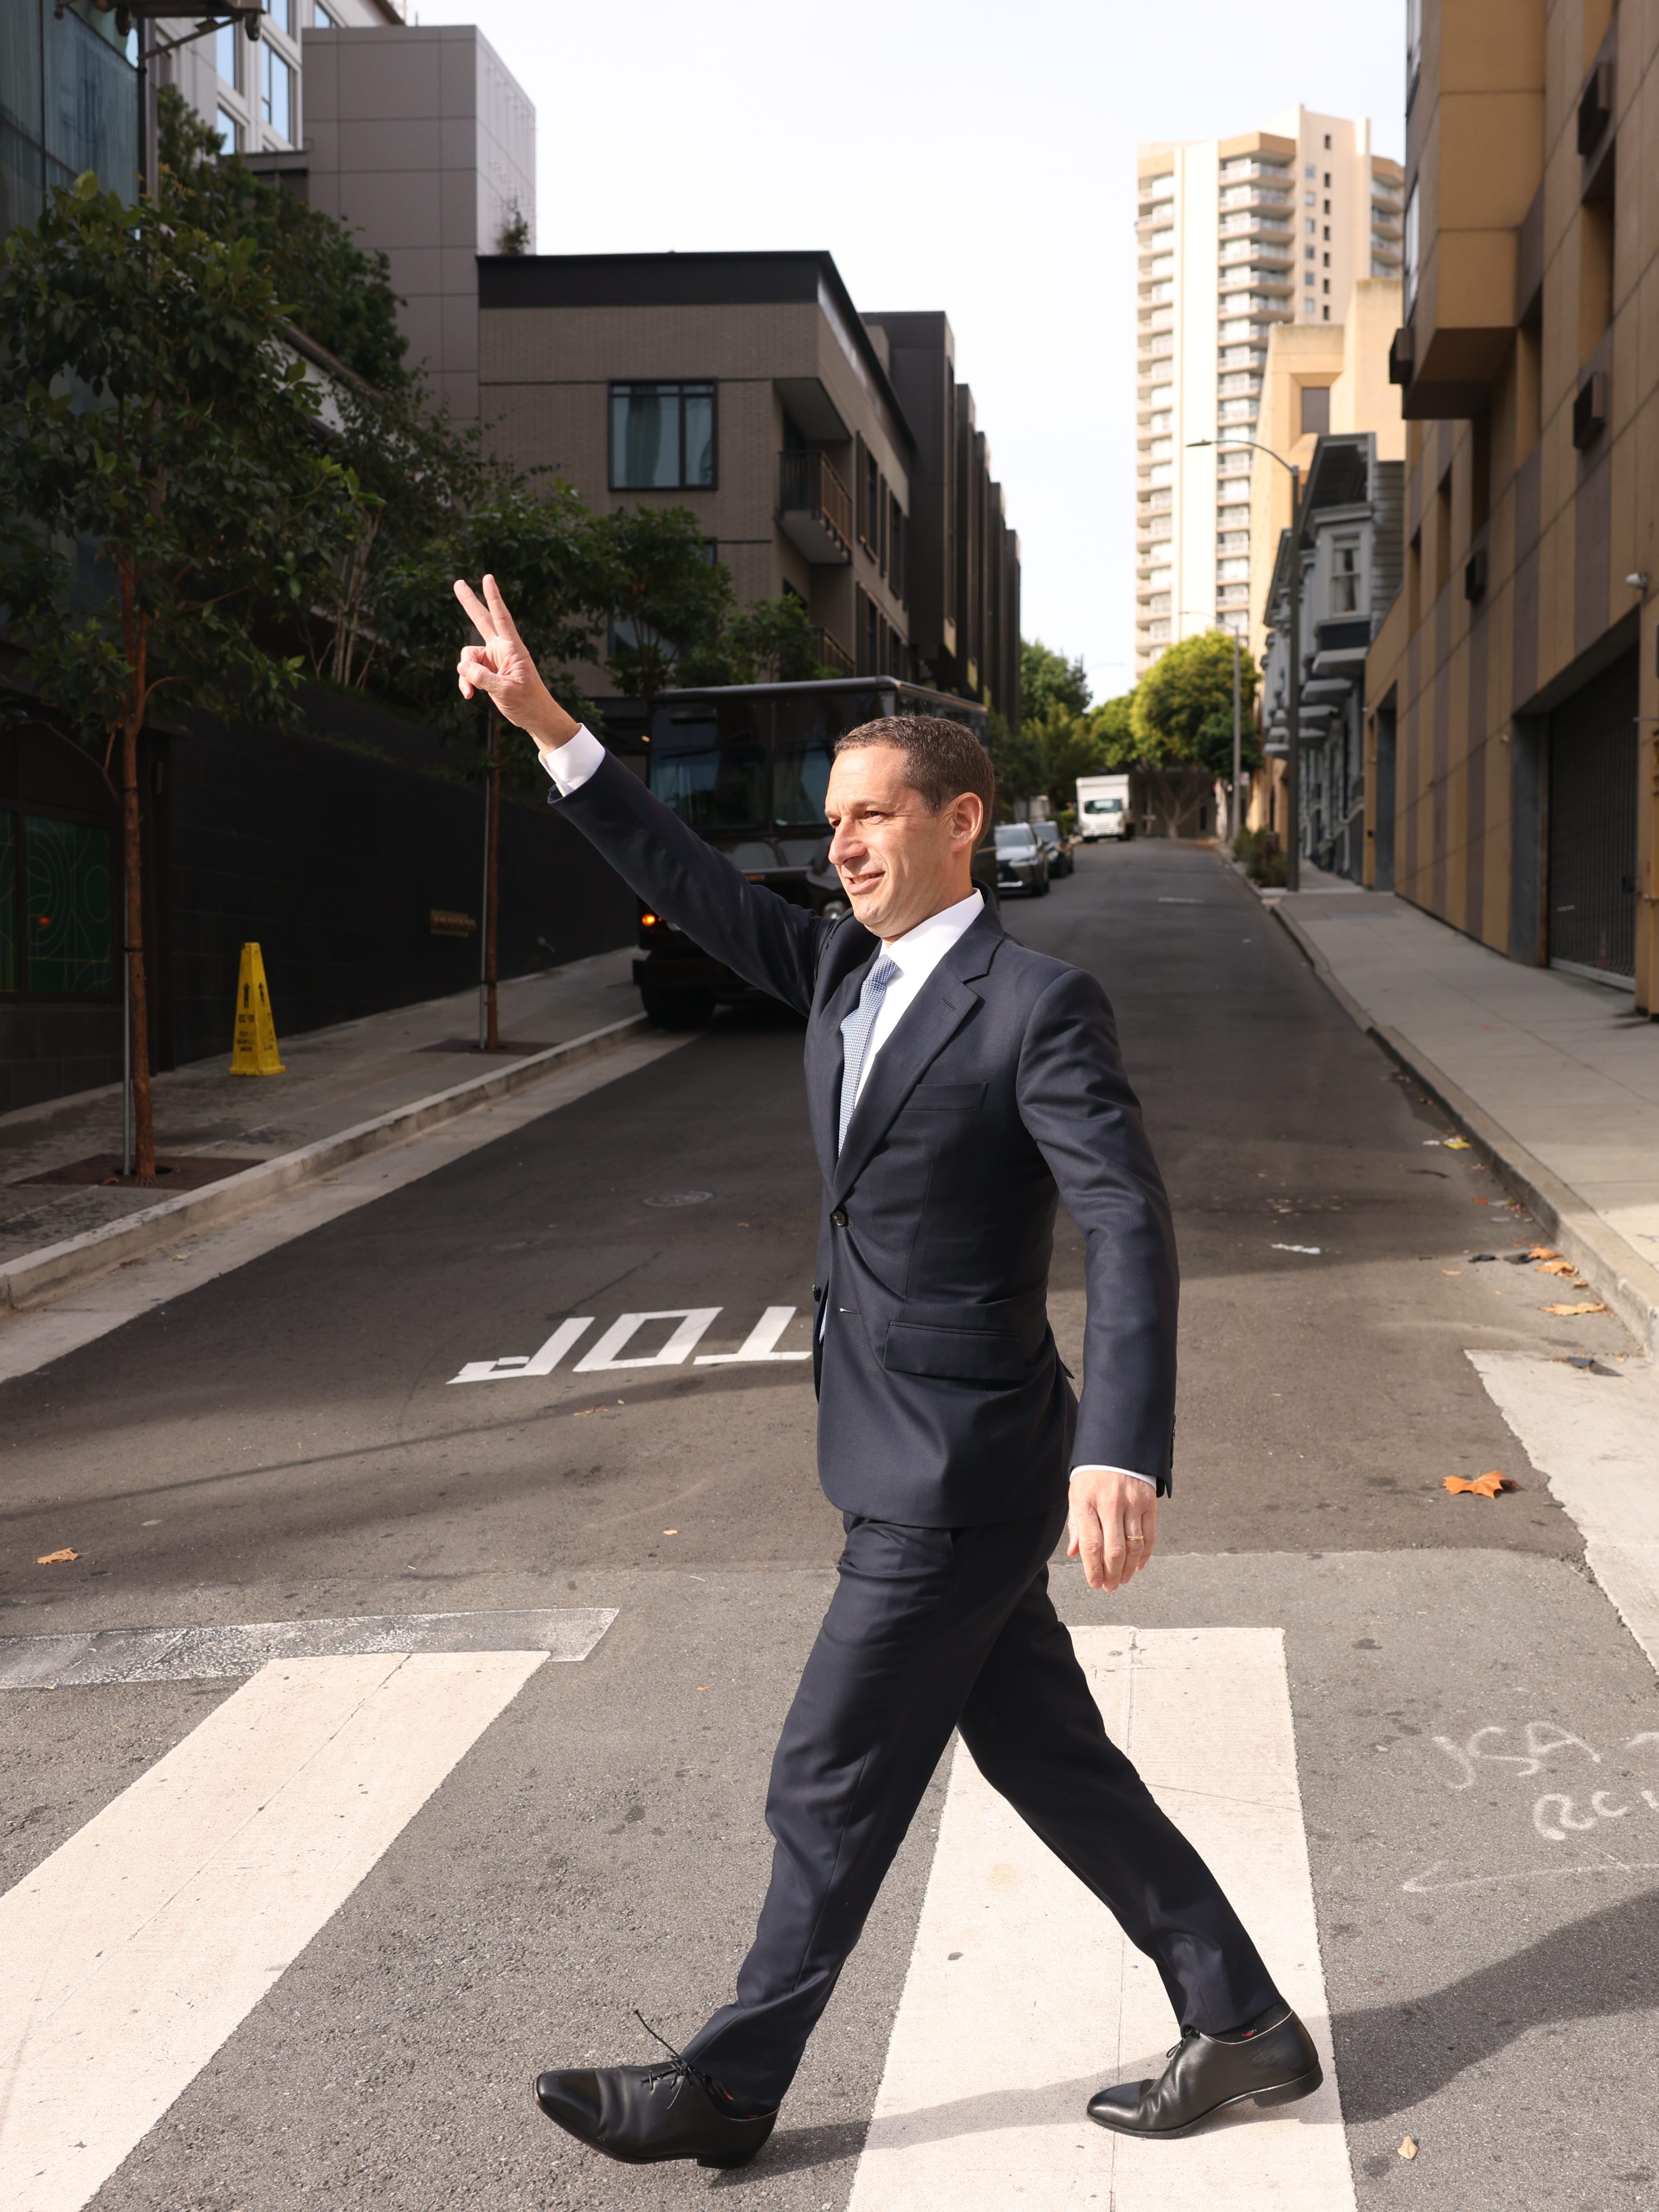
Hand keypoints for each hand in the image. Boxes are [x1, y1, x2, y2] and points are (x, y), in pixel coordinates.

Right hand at [453, 573, 580, 754]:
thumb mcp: (504, 691)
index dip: (494, 599)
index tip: (488, 578)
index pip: (502, 619)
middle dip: (469, 603)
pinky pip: (468, 671)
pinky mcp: (487, 671)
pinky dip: (466, 682)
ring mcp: (493, 659)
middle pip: (482, 621)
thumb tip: (462, 666)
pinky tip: (469, 696)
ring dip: (465, 674)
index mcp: (513, 649)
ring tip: (470, 692)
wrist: (535, 718)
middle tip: (458, 583)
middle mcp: (502, 649)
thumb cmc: (528, 703)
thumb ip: (482, 677)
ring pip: (467, 656)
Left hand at [1067, 1468, 1157, 1593]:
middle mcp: (1110, 1504)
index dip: (1093, 1569)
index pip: (1091, 1545)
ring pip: (1133, 1547)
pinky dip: (1145, 1555)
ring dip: (1129, 1569)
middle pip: (1114, 1550)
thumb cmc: (1092, 1475)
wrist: (1116, 1447)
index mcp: (1087, 1503)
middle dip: (1112, 1574)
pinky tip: (1138, 1566)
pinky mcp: (1148, 1503)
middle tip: (1110, 1587)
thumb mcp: (1076, 1495)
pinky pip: (1149, 1536)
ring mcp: (1132, 1504)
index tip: (1095, 1584)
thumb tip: (1075, 1554)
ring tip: (1123, 1580)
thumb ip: (1077, 1526)